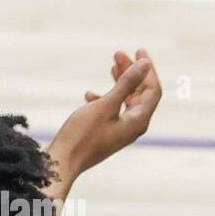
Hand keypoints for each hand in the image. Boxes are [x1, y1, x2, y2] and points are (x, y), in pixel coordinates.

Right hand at [47, 49, 160, 189]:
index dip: (147, 69)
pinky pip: (112, 111)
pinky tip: (90, 95)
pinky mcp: (106, 134)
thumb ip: (127, 83)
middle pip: (139, 93)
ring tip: (110, 66)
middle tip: (119, 54)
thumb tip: (145, 64)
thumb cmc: (82, 135)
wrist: (62, 163)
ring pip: (125, 101)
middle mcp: (133, 126)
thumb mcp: (105, 105)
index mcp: (138, 120)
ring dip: (119, 83)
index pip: (152, 89)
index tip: (138, 51)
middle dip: (131, 73)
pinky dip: (105, 99)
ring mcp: (120, 131)